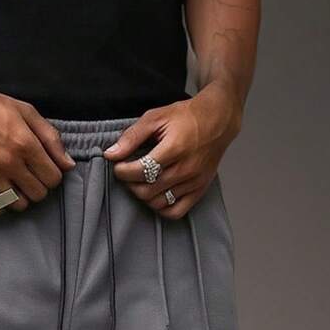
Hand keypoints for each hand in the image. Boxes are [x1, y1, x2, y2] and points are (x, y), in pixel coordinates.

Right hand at [0, 76, 74, 213]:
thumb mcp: (27, 113)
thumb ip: (51, 138)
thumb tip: (68, 165)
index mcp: (25, 144)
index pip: (53, 178)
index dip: (53, 175)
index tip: (45, 168)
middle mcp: (9, 162)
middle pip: (39, 194)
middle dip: (39, 186)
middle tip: (31, 175)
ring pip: (19, 204)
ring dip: (22, 197)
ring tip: (16, 184)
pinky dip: (2, 204)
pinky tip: (2, 192)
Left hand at [103, 83, 242, 218]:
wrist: (217, 120)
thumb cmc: (186, 117)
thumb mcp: (156, 117)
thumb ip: (132, 136)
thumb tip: (111, 154)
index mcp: (175, 148)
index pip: (141, 171)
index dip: (123, 171)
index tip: (118, 166)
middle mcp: (186, 168)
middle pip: (147, 190)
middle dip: (131, 184)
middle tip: (128, 173)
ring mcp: (194, 182)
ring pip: (158, 202)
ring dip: (143, 195)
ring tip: (141, 182)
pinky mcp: (199, 190)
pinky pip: (176, 212)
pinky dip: (161, 208)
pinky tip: (155, 194)